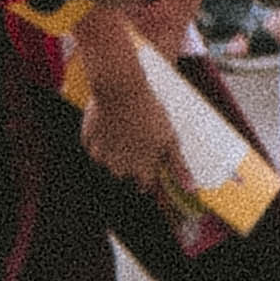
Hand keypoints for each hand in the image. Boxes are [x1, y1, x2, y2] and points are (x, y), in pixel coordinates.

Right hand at [73, 41, 178, 191]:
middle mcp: (119, 168)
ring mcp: (102, 154)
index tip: (152, 162)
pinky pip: (94, 146)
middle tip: (138, 139)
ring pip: (109, 160)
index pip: (147, 185)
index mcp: (141, 171)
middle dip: (131, 161)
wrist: (119, 89)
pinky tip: (108, 124)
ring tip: (124, 129)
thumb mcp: (170, 140)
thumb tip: (191, 190)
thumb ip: (179, 168)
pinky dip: (100, 139)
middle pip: (126, 172)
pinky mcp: (88, 140)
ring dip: (115, 151)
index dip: (151, 175)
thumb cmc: (150, 114)